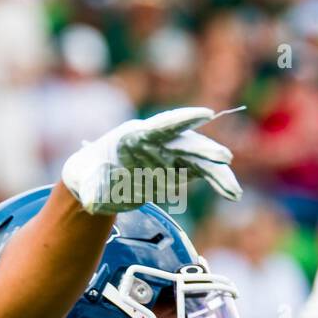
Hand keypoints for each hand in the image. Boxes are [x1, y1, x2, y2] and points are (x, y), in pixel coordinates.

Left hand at [62, 106, 243, 214]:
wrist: (98, 180)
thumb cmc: (89, 173)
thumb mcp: (84, 181)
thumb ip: (90, 189)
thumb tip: (91, 203)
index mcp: (135, 136)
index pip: (162, 125)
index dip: (183, 119)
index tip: (205, 114)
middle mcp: (158, 142)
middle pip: (186, 143)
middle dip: (204, 150)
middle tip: (224, 158)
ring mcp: (171, 155)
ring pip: (200, 161)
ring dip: (218, 174)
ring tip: (233, 192)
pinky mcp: (177, 169)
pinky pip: (202, 173)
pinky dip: (216, 182)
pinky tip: (231, 194)